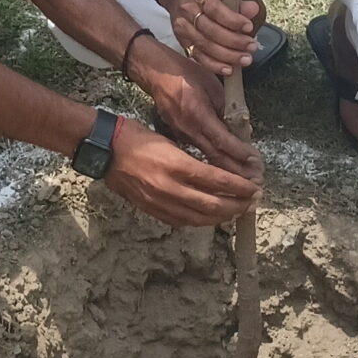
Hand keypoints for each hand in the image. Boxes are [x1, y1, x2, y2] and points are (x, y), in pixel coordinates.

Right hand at [102, 117, 260, 226]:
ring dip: (221, 217)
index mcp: (176, 165)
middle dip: (236, 205)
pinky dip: (200, 221)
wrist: (104, 149)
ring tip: (237, 212)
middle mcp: (169, 187)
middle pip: (212, 204)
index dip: (239, 187)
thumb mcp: (169, 140)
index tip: (254, 187)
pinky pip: (180, 221)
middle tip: (253, 202)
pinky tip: (210, 218)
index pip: (217, 181)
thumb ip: (192, 160)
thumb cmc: (136, 136)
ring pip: (198, 217)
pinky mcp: (150, 209)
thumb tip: (218, 174)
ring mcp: (159, 202)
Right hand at [128, 40, 262, 178]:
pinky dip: (212, 165)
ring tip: (244, 183)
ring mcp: (180, 136)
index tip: (255, 163)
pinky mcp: (177, 137)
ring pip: (205, 160)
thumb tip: (243, 130)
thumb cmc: (186, 74)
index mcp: (198, 115)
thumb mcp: (212, 86)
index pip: (222, 141)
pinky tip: (224, 174)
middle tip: (255, 182)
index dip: (240, 153)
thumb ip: (227, 108)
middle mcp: (188, 130)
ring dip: (226, 172)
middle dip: (236, 173)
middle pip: (215, 158)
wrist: (157, 73)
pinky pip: (197, 154)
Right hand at [154, 0, 263, 74]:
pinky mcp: (183, 42)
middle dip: (234, 41)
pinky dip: (214, 65)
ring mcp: (183, 29)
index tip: (249, 26)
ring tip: (245, 59)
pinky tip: (229, 69)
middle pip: (210, 31)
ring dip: (228, 56)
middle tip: (252, 46)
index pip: (215, 10)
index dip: (233, 20)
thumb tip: (253, 9)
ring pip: (205, 46)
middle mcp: (187, 13)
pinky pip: (198, 57)